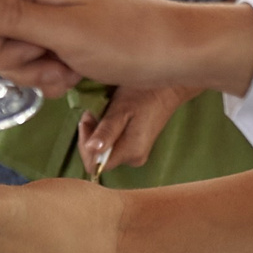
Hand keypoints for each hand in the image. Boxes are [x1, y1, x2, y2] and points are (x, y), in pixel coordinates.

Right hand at [0, 0, 252, 94]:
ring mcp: (49, 11)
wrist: (177, 53)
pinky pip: (32, 57)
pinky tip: (70, 75)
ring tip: (65, 69)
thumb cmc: (128, 38)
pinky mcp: (59, 33)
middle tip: (47, 60)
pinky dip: (47, 72)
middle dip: (13, 53)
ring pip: (10, 46)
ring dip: (33, 68)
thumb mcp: (65, 31)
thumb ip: (12, 17)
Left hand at [79, 83, 199, 172]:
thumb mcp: (121, 110)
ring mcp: (136, 153)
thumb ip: (106, 132)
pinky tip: (111, 114)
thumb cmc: (144, 94)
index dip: (85, 144)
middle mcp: (133, 158)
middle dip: (91, 135)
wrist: (167, 87)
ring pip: (104, 149)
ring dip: (98, 130)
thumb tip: (90, 150)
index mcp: (130, 153)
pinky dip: (106, 130)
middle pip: (98, 157)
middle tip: (94, 112)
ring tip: (103, 110)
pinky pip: (113, 143)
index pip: (95, 164)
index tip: (88, 120)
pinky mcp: (137, 146)